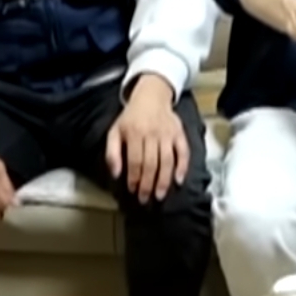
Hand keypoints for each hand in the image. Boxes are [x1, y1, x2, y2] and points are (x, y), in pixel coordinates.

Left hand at [106, 75, 187, 201]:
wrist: (151, 97)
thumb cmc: (131, 118)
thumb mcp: (115, 131)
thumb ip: (112, 152)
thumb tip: (115, 174)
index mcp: (134, 133)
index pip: (135, 161)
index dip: (134, 178)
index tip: (133, 190)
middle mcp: (152, 134)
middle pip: (151, 164)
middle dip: (148, 184)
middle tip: (145, 198)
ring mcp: (168, 134)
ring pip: (167, 161)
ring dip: (164, 180)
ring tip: (160, 195)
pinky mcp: (179, 134)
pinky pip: (184, 152)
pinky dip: (183, 167)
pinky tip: (179, 180)